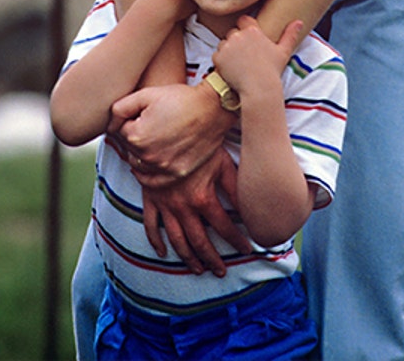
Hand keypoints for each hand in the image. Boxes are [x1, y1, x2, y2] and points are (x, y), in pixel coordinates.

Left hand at [108, 82, 229, 181]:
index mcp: (136, 136)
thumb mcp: (145, 94)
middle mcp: (147, 156)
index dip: (129, 120)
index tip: (142, 114)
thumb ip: (120, 108)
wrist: (212, 109)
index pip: (119, 132)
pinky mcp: (176, 173)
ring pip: (138, 164)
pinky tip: (151, 161)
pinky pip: (152, 181)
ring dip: (141, 154)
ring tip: (153, 138)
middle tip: (150, 124)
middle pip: (128, 149)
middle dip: (134, 137)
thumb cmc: (180, 98)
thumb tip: (110, 125)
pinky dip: (148, 173)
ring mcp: (163, 167)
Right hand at [139, 151, 244, 274]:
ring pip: (176, 239)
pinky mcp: (151, 199)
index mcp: (203, 198)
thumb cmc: (198, 144)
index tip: (248, 249)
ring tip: (197, 270)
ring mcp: (165, 205)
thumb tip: (252, 207)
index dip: (237, 240)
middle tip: (220, 271)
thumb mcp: (222, 163)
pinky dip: (155, 241)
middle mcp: (183, 207)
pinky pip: (151, 225)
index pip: (224, 227)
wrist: (164, 131)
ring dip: (187, 257)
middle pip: (199, 241)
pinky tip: (162, 253)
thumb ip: (236, 188)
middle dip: (211, 259)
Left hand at [212, 16, 304, 100]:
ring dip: (228, 51)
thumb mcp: (283, 51)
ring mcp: (227, 45)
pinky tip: (231, 70)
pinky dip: (221, 62)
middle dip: (236, 41)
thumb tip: (299, 22)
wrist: (259, 89)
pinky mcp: (219, 57)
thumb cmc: (272, 71)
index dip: (244, 28)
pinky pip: (216, 55)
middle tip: (244, 56)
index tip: (248, 40)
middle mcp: (239, 35)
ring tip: (238, 64)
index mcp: (253, 31)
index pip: (243, 20)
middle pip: (232, 32)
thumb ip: (290, 34)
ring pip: (223, 44)